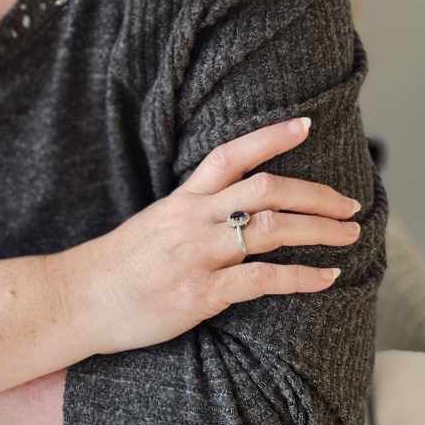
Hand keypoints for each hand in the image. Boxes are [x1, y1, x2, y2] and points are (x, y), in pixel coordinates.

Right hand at [73, 117, 361, 357]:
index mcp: (181, 201)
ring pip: (271, 230)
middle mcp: (193, 221)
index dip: (270, 136)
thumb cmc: (113, 269)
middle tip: (350, 205)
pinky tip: (326, 278)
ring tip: (348, 236)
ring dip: (319, 231)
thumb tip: (226, 215)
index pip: (230, 155)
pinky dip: (301, 278)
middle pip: (267, 190)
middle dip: (316, 195)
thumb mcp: (151, 227)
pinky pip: (263, 280)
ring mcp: (198, 256)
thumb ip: (190, 217)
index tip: (305, 124)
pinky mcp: (201, 294)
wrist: (74, 300)